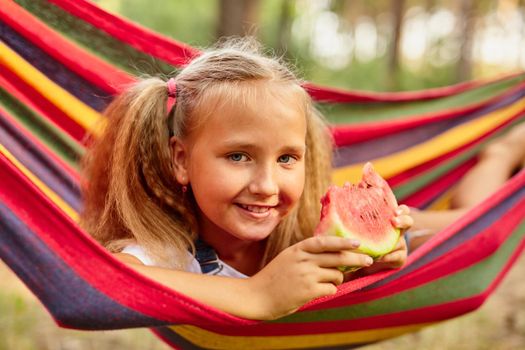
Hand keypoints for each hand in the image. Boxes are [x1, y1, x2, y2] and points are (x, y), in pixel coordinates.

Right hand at [246, 236, 372, 319]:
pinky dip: (329, 290)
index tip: (358, 242)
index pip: (325, 242)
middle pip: (338, 257)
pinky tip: (318, 291)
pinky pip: (331, 288)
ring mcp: (306, 275)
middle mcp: (304, 260)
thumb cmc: (275, 277)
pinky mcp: (308, 291)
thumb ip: (307, 254)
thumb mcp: (288, 258)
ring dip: (336, 279)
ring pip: (337, 274)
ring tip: (325, 282)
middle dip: (356, 259)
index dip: (343, 241)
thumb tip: (335, 254)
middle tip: (368, 261)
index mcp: (298, 249)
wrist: (258, 296)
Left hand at [353, 204, 411, 276]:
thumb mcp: (356, 222)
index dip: (402, 210)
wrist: (365, 258)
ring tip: (383, 243)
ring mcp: (400, 244)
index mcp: (388, 219)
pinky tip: (379, 258)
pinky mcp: (399, 258)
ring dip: (393, 243)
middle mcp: (397, 230)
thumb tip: (336, 190)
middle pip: (408, 221)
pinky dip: (388, 257)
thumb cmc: (359, 235)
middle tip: (394, 222)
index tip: (395, 211)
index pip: (401, 210)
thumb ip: (350, 210)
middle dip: (404, 220)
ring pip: (402, 242)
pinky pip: (397, 257)